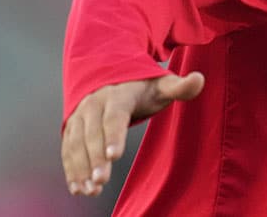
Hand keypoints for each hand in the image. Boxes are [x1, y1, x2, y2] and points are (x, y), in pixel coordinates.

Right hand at [61, 71, 204, 195]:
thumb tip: (199, 79)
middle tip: (101, 180)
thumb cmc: (142, 87)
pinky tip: (78, 188)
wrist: (111, 77)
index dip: (113, 135)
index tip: (114, 156)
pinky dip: (71, 170)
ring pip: (76, 143)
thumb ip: (180, 87)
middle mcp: (94, 104)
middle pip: (92, 133)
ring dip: (80, 168)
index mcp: (118, 94)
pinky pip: (67, 150)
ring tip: (90, 189)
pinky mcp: (71, 129)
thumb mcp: (162, 84)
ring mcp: (80, 116)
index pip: (115, 116)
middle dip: (95, 158)